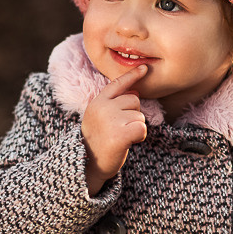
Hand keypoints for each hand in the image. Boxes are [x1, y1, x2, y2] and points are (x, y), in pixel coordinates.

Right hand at [81, 65, 147, 195]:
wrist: (88, 165)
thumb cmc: (98, 141)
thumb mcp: (100, 118)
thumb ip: (115, 104)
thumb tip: (135, 91)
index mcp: (97, 102)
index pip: (117, 84)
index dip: (132, 75)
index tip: (145, 68)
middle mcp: (103, 108)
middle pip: (134, 100)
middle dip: (133, 114)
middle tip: (119, 129)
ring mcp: (111, 120)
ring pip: (140, 115)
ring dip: (136, 127)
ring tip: (120, 137)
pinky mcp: (121, 134)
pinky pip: (142, 128)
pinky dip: (140, 137)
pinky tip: (128, 143)